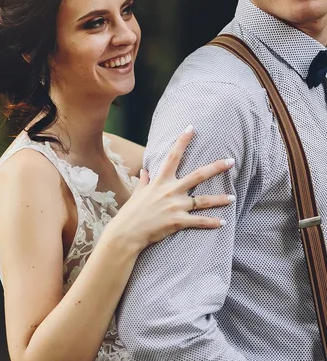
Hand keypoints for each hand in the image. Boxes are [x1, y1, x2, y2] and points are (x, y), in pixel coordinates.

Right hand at [107, 126, 234, 252]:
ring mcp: (176, 206)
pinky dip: (212, 222)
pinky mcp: (178, 221)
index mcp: (160, 181)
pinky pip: (199, 221)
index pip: (173, 156)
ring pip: (203, 200)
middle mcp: (170, 191)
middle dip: (216, 168)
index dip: (182, 141)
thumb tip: (144, 171)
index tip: (191, 128)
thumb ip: (143, 181)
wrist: (127, 232)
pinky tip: (223, 222)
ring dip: (220, 199)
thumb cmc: (131, 212)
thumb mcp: (137, 193)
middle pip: (198, 176)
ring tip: (233, 197)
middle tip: (231, 161)